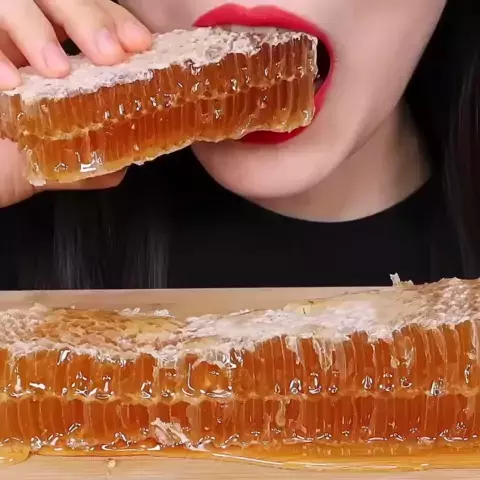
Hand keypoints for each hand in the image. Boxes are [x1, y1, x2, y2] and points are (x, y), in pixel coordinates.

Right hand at [0, 0, 151, 206]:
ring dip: (38, 31)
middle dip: (88, 19)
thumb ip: (90, 161)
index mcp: (49, 50)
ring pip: (11, 3)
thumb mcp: (53, 159)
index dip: (113, 22)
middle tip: (110, 54)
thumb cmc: (3, 158)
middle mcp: (19, 34)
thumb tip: (122, 163)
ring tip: (58, 70)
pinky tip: (10, 83)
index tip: (139, 44)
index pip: (88, 14)